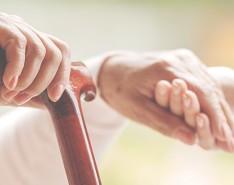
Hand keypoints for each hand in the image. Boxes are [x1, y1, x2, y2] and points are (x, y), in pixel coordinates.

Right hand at [0, 13, 70, 104]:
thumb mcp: (13, 89)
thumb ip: (33, 93)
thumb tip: (53, 102)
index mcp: (34, 44)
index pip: (61, 51)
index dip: (63, 74)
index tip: (54, 96)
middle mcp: (27, 32)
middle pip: (55, 52)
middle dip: (45, 81)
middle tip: (24, 99)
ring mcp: (14, 26)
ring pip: (40, 51)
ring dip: (29, 79)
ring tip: (12, 94)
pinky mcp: (2, 25)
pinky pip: (19, 46)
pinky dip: (17, 70)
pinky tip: (8, 84)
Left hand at [98, 49, 233, 146]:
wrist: (115, 70)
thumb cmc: (121, 90)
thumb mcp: (136, 108)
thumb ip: (163, 122)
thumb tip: (191, 140)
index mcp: (166, 68)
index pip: (200, 93)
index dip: (215, 117)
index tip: (225, 138)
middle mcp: (179, 59)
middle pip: (209, 88)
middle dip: (222, 115)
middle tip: (232, 142)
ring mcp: (183, 58)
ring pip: (209, 85)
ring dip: (219, 108)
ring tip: (229, 132)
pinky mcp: (184, 62)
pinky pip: (203, 81)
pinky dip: (211, 99)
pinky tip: (218, 114)